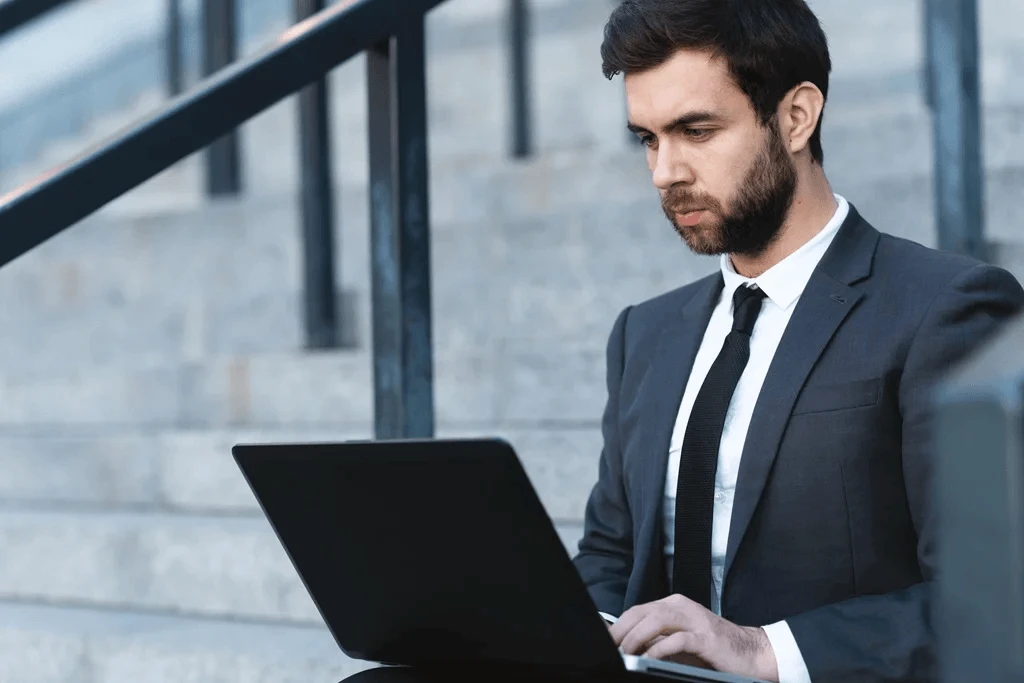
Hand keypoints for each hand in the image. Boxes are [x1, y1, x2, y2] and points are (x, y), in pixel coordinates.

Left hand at [608, 594, 778, 681]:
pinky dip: (660, 648)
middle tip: (608, 648)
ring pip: (657, 621)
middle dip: (621, 631)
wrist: (752, 653)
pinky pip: (678, 639)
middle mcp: (682, 607)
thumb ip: (655, 640)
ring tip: (625, 654)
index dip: (617, 626)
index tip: (604, 642)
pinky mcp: (706, 637)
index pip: (637, 611)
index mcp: (673, 605)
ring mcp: (695, 620)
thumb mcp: (678, 642)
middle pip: (642, 613)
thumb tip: (626, 648)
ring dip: (636, 638)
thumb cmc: (712, 650)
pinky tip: (649, 658)